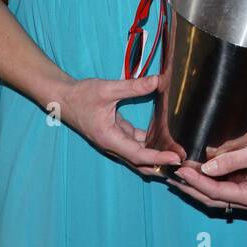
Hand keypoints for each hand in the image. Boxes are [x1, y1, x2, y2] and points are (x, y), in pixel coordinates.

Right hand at [55, 76, 182, 172]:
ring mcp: (115, 141)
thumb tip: (157, 81)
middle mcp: (113, 145)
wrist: (62, 97)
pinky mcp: (117, 134)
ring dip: (157, 155)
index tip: (176, 158)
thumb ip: (133, 87)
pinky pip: (137, 143)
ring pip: (140, 154)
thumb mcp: (107, 89)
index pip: (139, 155)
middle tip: (184, 162)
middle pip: (141, 162)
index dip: (158, 158)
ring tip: (179, 153)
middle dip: (162, 165)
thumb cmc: (81, 95)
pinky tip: (166, 138)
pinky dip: (150, 143)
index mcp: (110, 139)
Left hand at [172, 132, 246, 212]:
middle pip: (213, 198)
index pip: (217, 191)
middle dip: (191, 188)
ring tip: (179, 177)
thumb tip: (206, 168)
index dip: (197, 181)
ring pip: (216, 194)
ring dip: (197, 186)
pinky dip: (209, 181)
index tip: (181, 171)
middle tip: (172, 178)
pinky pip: (224, 187)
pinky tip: (197, 173)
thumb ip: (231, 161)